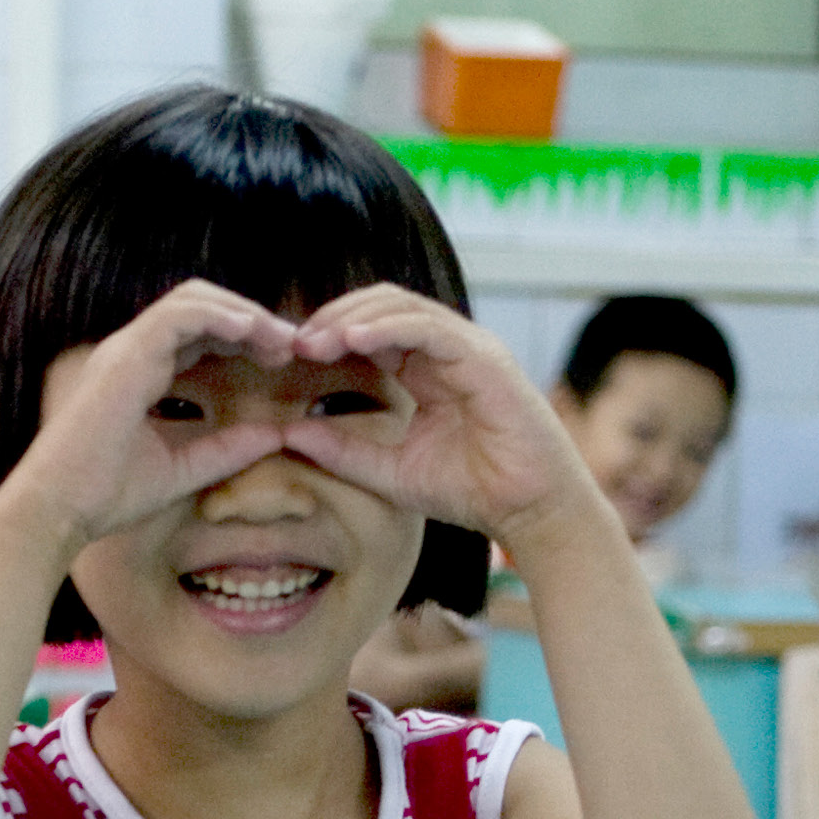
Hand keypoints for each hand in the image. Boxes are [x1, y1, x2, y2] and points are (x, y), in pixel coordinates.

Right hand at [2, 279, 300, 551]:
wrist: (60, 509)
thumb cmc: (106, 494)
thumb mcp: (183, 470)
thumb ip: (226, 450)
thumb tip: (274, 436)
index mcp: (140, 373)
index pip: (197, 333)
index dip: (242, 337)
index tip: (280, 358)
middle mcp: (132, 353)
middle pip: (199, 307)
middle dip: (250, 317)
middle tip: (291, 341)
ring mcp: (125, 350)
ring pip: (191, 301)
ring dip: (242, 312)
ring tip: (280, 336)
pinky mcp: (125, 358)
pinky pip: (178, 316)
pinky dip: (218, 316)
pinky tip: (252, 331)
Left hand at [280, 285, 602, 545]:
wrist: (531, 512)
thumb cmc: (474, 492)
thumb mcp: (391, 472)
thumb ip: (342, 451)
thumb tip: (288, 433)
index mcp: (428, 369)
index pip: (372, 329)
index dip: (329, 334)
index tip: (290, 356)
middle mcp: (449, 350)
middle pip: (382, 305)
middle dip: (334, 317)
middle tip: (295, 343)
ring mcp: (469, 349)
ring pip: (403, 307)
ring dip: (353, 318)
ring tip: (316, 340)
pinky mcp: (485, 359)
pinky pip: (429, 328)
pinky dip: (388, 329)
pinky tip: (352, 341)